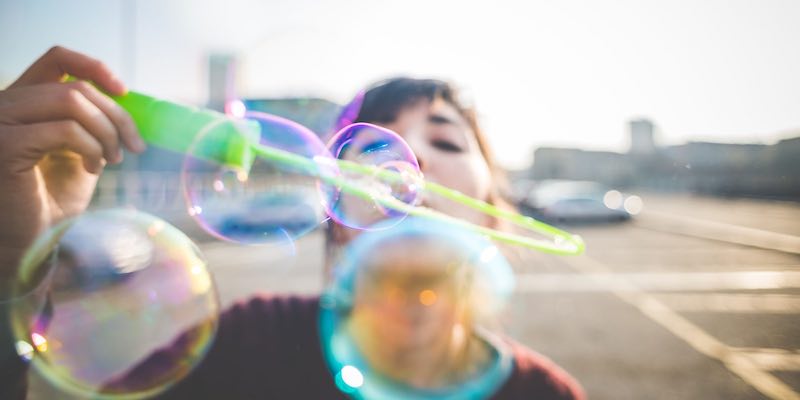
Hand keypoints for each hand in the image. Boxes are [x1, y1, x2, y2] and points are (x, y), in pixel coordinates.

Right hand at [0, 46, 145, 284]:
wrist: (29, 242)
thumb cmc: (52, 200)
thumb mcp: (81, 152)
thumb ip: (93, 123)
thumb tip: (127, 100)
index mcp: (23, 101)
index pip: (57, 59)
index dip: (94, 67)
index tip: (124, 92)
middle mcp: (5, 105)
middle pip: (75, 86)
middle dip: (116, 115)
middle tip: (134, 147)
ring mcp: (0, 123)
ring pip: (73, 102)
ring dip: (107, 131)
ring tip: (113, 159)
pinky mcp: (5, 145)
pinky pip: (65, 130)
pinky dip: (91, 147)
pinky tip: (94, 168)